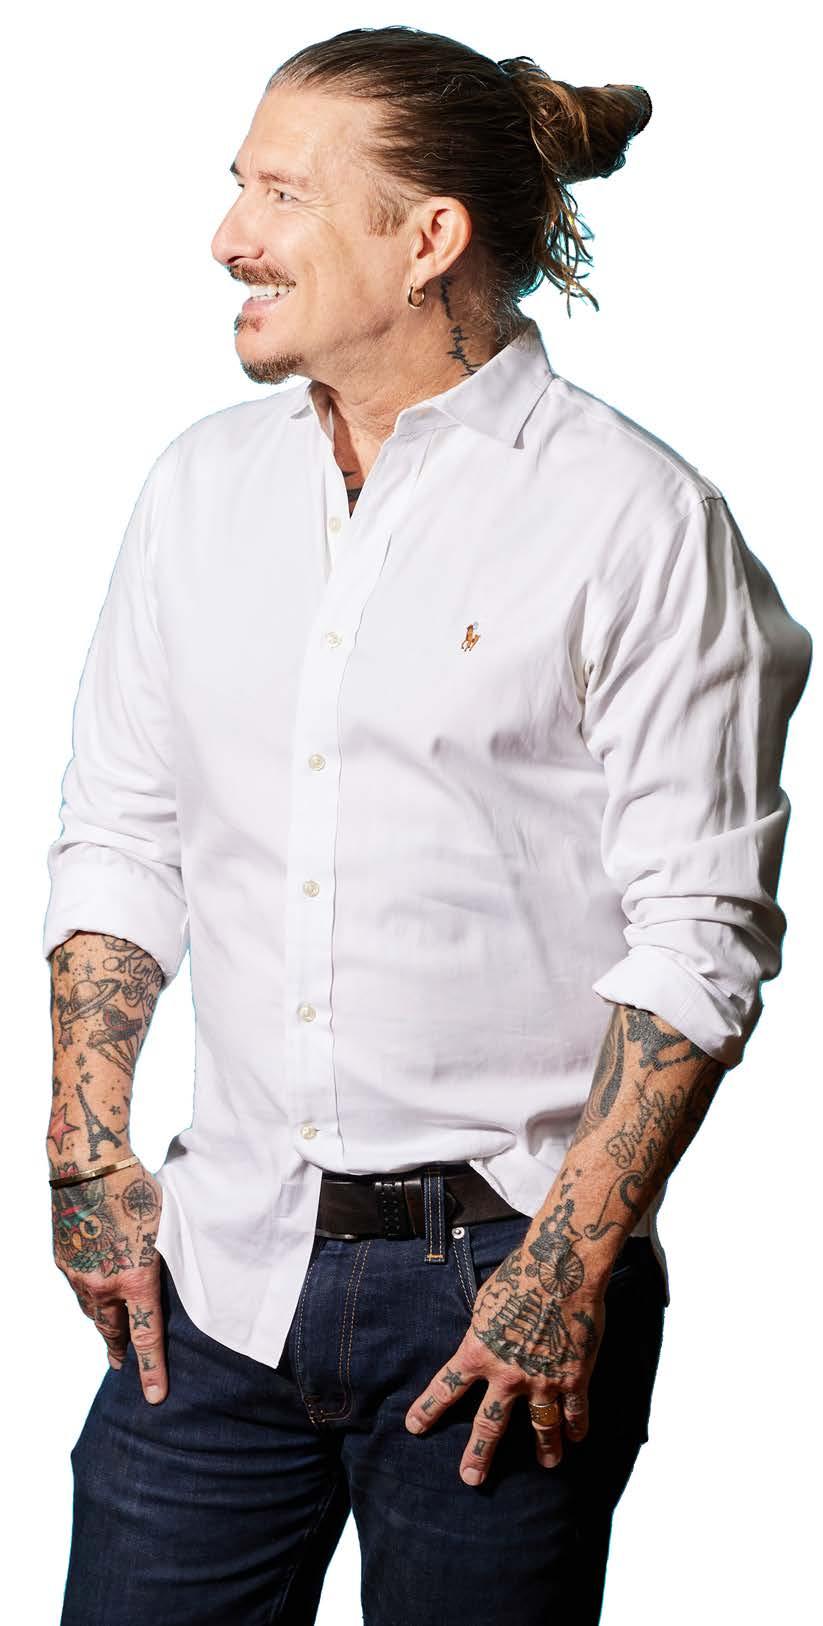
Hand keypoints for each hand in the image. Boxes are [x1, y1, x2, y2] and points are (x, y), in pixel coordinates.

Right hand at [50, 1156, 168, 1403]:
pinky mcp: (63, 1259)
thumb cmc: (137, 1187)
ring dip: (102, 1323)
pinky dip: (88, 1294)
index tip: (154, 1397)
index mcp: (136, 1278)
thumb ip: (165, 1258)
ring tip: (109, 1335)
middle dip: (118, 1351)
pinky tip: (93, 1291)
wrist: (88, 1166)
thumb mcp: (166, 1225)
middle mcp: (104, 1284)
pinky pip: (78, 1287)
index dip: (152, 1369)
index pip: (146, 1336)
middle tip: (122, 1366)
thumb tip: (171, 1273)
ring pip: (92, 1310)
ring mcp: (79, 1274)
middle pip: (112, 1331)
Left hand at [404, 1204, 607, 1485]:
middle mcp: (508, 1374)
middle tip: (470, 1478)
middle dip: (478, 1454)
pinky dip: (577, 1426)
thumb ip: (483, 1330)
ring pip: (541, 1427)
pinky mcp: (574, 1377)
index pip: (446, 1387)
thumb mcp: (486, 1302)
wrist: (561, 1268)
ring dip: (545, 1448)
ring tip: (548, 1464)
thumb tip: (481, 1340)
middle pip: (489, 1424)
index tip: (414, 1427)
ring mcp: (542, 1380)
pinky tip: (577, 1438)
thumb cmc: (519, 1275)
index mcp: (479, 1352)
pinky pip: (576, 1411)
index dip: (428, 1409)